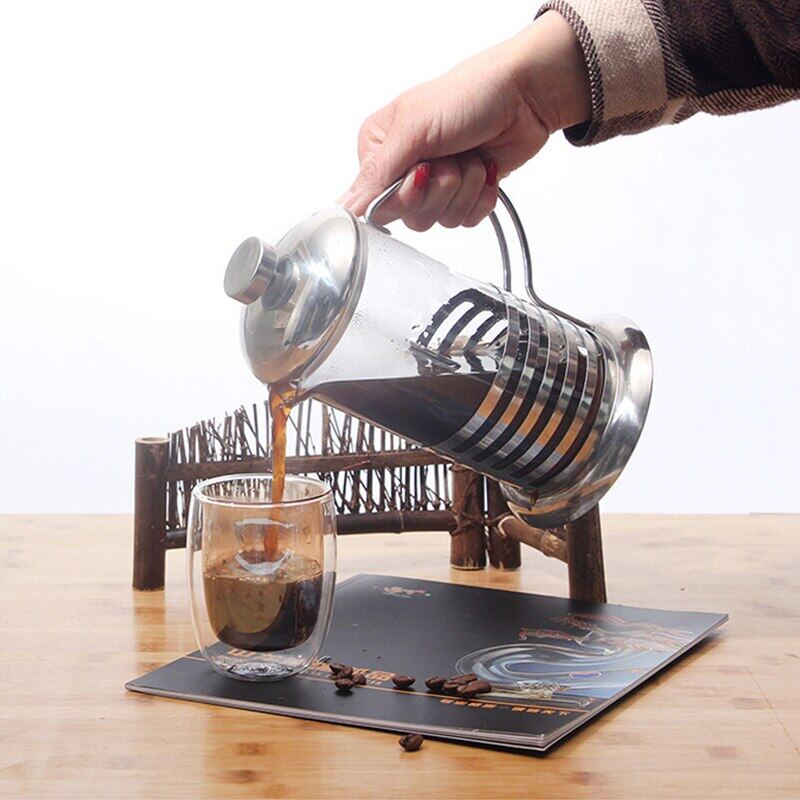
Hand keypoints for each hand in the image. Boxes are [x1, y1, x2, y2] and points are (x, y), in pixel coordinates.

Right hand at [338, 11, 590, 229]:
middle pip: (411, 216)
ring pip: (441, 220)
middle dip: (440, 188)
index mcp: (380, 150)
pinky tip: (485, 168)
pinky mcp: (464, 195)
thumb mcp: (413, 129)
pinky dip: (481, 196)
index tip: (423, 168)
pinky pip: (466, 221)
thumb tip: (343, 208)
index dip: (406, 194)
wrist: (524, 94)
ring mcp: (436, 184)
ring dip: (464, 187)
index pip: (378, 203)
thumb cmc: (468, 95)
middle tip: (450, 156)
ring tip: (471, 155)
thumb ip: (376, 175)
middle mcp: (404, 169)